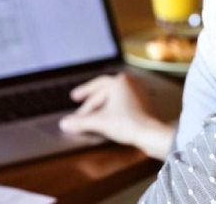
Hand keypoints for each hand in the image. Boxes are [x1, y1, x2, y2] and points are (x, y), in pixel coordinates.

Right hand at [59, 73, 174, 159]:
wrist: (151, 133)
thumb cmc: (128, 123)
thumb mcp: (99, 122)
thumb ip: (80, 122)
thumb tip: (64, 123)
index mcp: (119, 81)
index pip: (96, 87)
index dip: (83, 93)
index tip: (74, 97)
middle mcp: (130, 82)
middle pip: (105, 91)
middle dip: (91, 102)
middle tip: (80, 108)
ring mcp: (139, 92)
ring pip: (115, 97)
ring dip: (103, 105)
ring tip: (93, 113)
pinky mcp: (145, 103)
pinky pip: (124, 102)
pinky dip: (114, 108)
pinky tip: (109, 116)